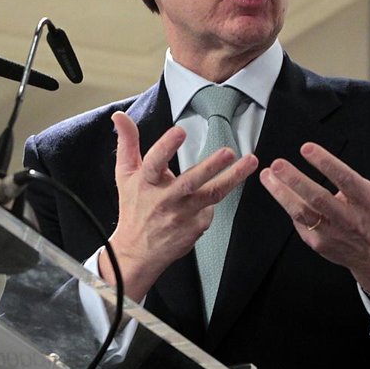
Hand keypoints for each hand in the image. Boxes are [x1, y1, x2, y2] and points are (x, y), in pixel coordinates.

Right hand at [103, 111, 257, 300]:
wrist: (137, 252)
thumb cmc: (133, 208)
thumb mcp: (125, 174)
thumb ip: (127, 143)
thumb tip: (120, 117)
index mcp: (145, 183)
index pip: (154, 162)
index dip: (166, 146)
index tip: (180, 132)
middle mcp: (164, 200)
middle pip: (190, 181)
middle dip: (210, 166)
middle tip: (228, 152)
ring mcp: (182, 215)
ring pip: (211, 195)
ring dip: (232, 178)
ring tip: (249, 162)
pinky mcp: (196, 227)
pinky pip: (211, 208)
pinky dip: (213, 198)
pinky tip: (217, 189)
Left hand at [259, 128, 369, 291]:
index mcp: (367, 201)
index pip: (345, 180)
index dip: (326, 164)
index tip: (306, 148)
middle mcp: (348, 218)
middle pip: (318, 199)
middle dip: (295, 181)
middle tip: (277, 163)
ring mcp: (331, 233)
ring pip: (302, 213)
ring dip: (282, 193)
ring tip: (267, 174)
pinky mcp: (318, 242)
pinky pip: (299, 223)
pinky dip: (286, 206)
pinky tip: (275, 188)